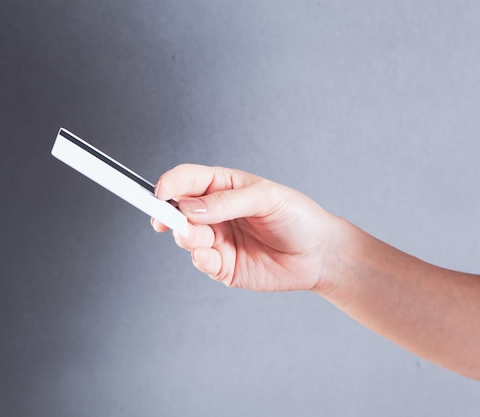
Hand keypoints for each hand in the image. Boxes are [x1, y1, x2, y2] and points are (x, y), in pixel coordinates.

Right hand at [152, 164, 342, 292]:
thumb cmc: (298, 217)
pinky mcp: (223, 266)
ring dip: (187, 238)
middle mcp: (215, 213)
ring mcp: (217, 240)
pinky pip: (201, 262)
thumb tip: (189, 208)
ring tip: (201, 238)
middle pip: (178, 210)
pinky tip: (209, 256)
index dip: (169, 184)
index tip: (160, 193)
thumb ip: (227, 202)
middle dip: (172, 216)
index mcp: (223, 187)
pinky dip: (200, 260)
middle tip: (175, 221)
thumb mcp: (266, 198)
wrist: (320, 255)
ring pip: (186, 237)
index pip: (187, 180)